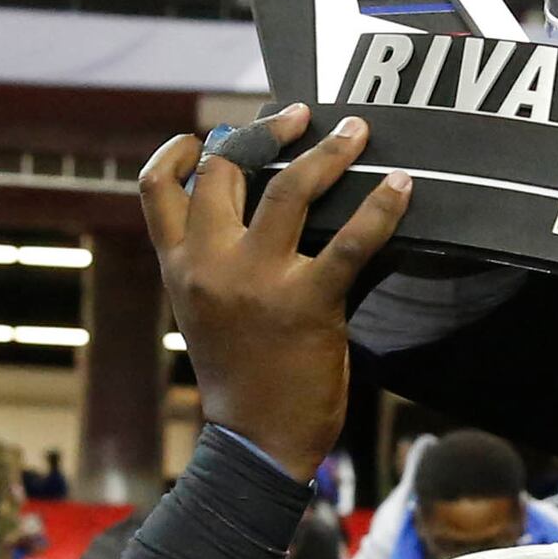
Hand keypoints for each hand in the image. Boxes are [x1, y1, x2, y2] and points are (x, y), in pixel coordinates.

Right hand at [139, 107, 413, 477]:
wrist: (257, 444)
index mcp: (180, 268)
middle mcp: (210, 266)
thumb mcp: (203, 314)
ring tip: (355, 130)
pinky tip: (401, 186)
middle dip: (265, 131)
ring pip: (288, 188)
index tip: (205, 134)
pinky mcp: (308, 302)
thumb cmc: (241, 378)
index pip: (156, 190)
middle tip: (301, 115)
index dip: (178, 151)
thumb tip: (253, 211)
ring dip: (325, 150)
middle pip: (227, 171)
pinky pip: (351, 241)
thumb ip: (215, 263)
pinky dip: (380, 207)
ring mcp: (258, 282)